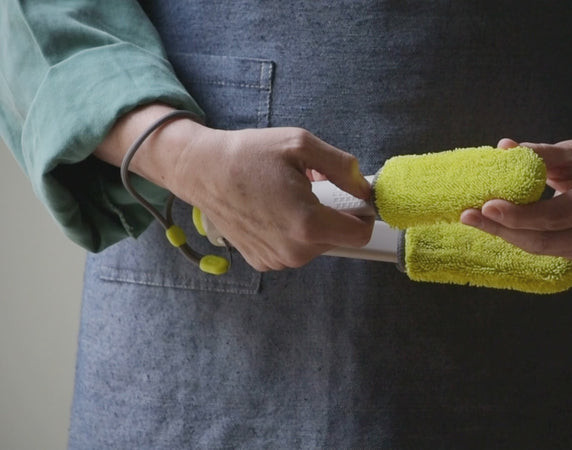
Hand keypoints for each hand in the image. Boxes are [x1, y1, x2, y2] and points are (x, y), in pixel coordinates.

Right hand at [96, 104, 373, 270]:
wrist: (202, 171)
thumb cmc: (248, 155)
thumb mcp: (300, 145)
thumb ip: (342, 167)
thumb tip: (364, 187)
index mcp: (308, 224)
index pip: (361, 235)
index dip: (363, 214)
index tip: (353, 198)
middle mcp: (294, 251)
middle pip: (338, 238)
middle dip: (332, 214)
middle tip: (310, 189)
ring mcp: (277, 260)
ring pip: (316, 245)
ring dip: (311, 223)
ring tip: (286, 197)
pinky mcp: (263, 262)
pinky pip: (294, 249)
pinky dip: (291, 232)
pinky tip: (273, 211)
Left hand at [460, 119, 571, 259]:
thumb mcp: (569, 149)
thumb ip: (538, 152)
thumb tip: (503, 147)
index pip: (554, 215)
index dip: (518, 215)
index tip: (486, 205)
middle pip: (544, 240)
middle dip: (502, 230)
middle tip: (468, 216)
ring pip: (542, 250)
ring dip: (507, 236)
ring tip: (476, 219)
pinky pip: (547, 251)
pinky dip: (521, 238)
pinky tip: (498, 226)